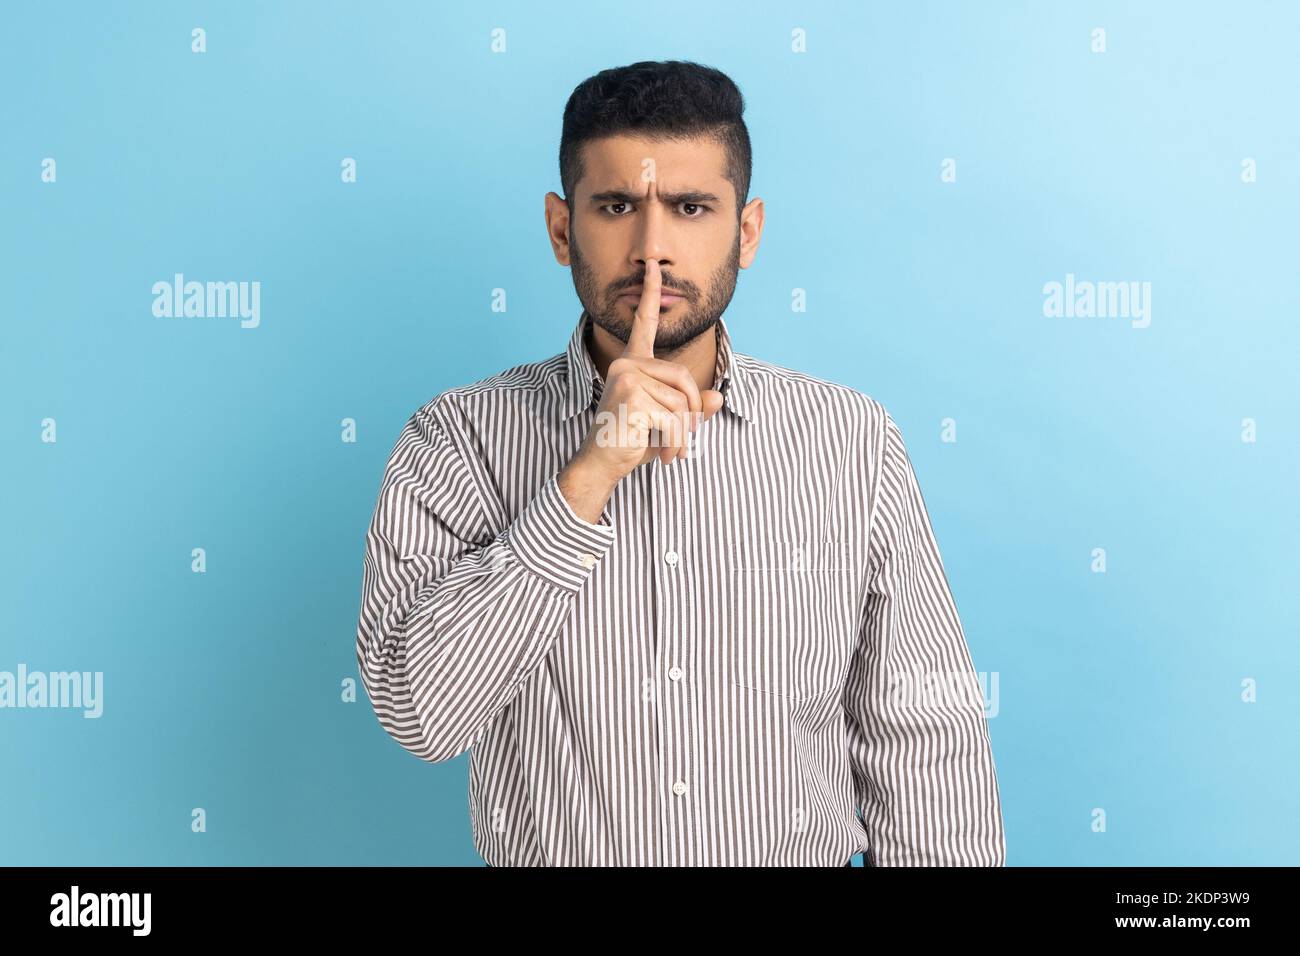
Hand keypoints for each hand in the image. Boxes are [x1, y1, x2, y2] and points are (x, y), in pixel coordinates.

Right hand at [575, 259, 724, 484]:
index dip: (650, 294)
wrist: (602, 464)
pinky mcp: (632, 395)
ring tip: (668, 449)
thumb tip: (719, 398)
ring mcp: (627, 376)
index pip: (644, 323)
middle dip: (691, 414)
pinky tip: (662, 453)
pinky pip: (675, 417)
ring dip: (683, 433)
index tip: (652, 267)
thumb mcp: (670, 422)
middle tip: (681, 440)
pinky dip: (676, 441)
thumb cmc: (632, 441)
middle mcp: (627, 364)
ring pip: (682, 402)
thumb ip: (693, 408)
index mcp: (633, 362)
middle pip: (684, 379)